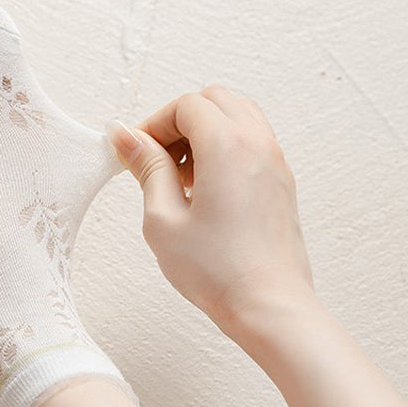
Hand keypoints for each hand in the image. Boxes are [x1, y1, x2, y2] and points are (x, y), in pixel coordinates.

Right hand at [106, 85, 314, 335]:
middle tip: (156, 161)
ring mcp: (275, 162)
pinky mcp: (281, 183)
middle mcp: (258, 144)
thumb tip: (126, 137)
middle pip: (215, 101)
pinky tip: (204, 192)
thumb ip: (147, 168)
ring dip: (203, 134)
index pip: (187, 105)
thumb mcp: (163, 217)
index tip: (136, 153)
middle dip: (179, 122)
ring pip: (237, 117)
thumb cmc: (216, 270)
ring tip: (180, 179)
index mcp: (227, 145)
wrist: (268, 305)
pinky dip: (225, 149)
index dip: (154, 124)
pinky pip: (251, 143)